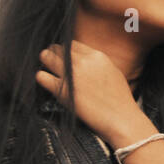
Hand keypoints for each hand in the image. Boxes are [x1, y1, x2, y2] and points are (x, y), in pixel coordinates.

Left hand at [35, 41, 150, 146]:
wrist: (121, 119)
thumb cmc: (120, 99)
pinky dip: (42, 78)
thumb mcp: (113, 72)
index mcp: (96, 56)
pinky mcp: (62, 91)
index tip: (64, 59)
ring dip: (45, 63)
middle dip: (53, 55)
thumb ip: (97, 63)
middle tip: (53, 64)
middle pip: (57, 48)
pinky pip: (41, 76)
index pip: (71, 43)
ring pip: (46, 57)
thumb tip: (83, 60)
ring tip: (48, 71)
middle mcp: (83, 62)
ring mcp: (71, 75)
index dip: (66, 51)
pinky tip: (47, 84)